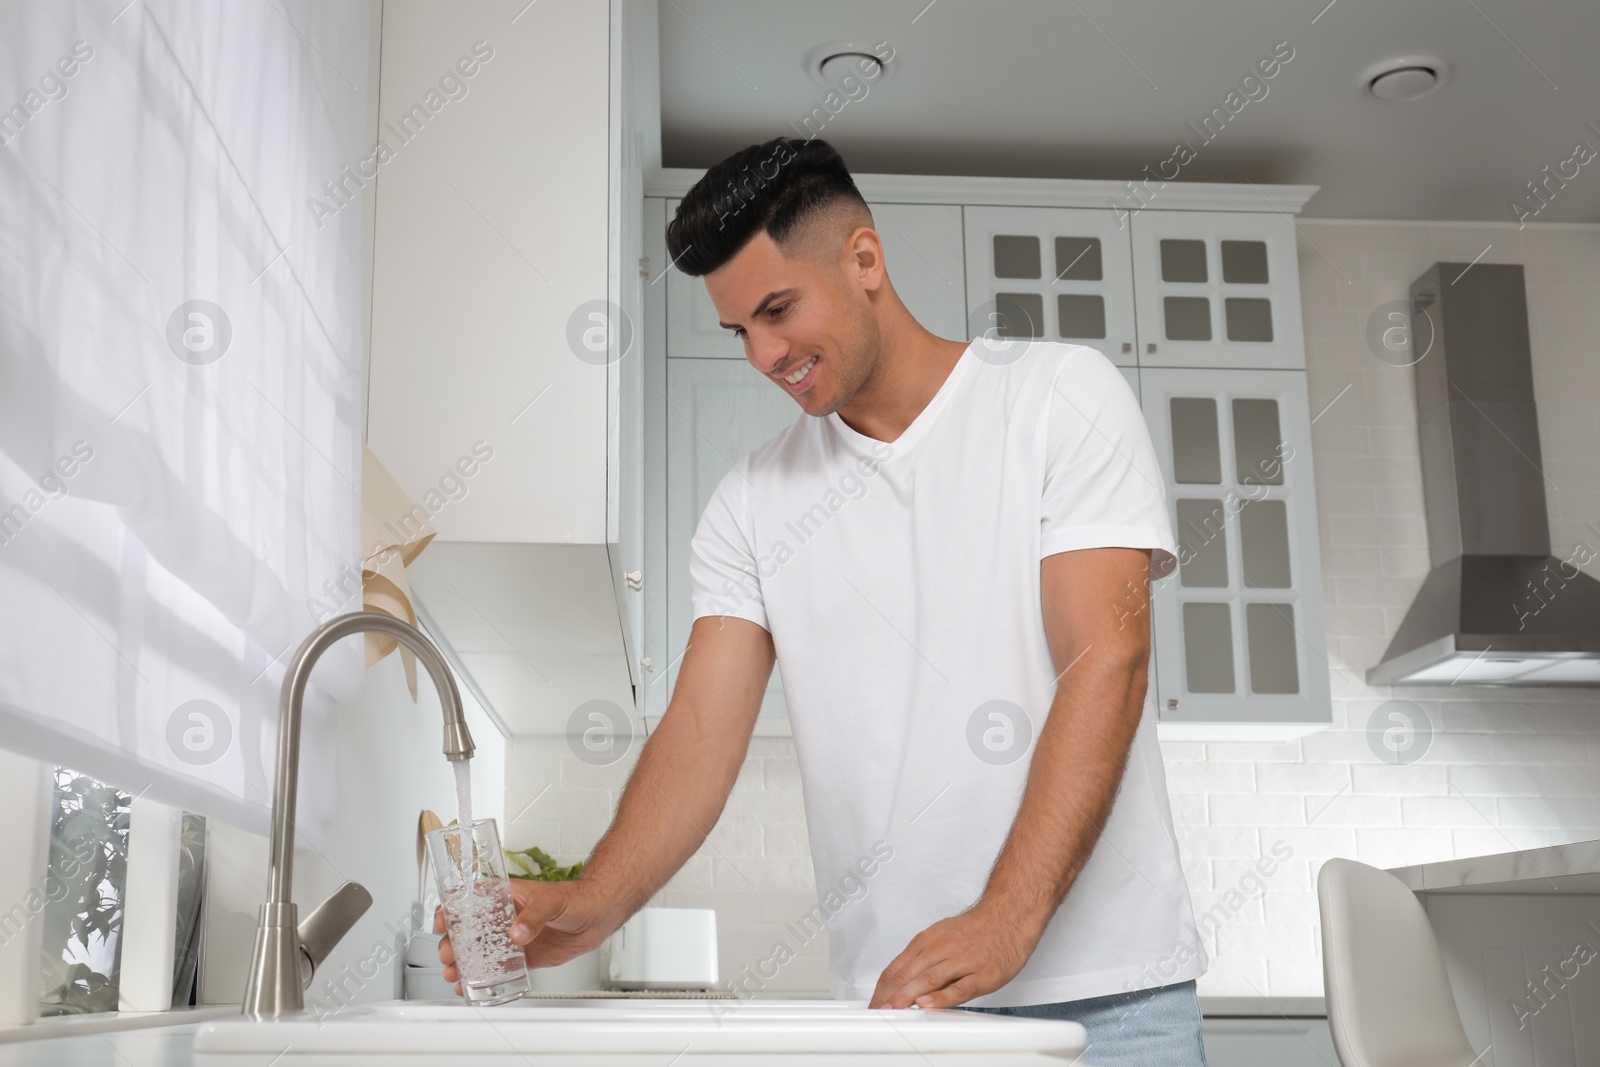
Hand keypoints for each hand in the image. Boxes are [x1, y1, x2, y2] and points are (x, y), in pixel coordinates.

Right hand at [435, 879, 616, 993]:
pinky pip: (498, 968)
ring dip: (463, 963)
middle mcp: (504, 917)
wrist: (597, 915)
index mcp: (506, 896)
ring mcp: (512, 937)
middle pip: (468, 930)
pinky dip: (483, 977)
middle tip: (448, 956)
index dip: (451, 909)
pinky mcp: (523, 956)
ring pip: (479, 951)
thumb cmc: (576, 898)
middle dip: (453, 943)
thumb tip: (517, 934)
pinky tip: (471, 986)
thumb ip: (534, 916)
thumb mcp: (552, 901)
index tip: (441, 921)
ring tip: (454, 974)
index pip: (470, 899)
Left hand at [868, 901, 1043, 1009]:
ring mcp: (962, 962)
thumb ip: (920, 959)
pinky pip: (960, 987)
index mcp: (927, 941)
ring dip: (907, 995)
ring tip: (894, 1009)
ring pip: (929, 979)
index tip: (874, 1004)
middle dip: (889, 995)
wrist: (1007, 917)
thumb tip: (898, 982)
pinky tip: (929, 1003)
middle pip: (908, 974)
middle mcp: (941, 949)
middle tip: (878, 1011)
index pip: (897, 968)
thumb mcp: (940, 937)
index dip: (882, 989)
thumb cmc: (974, 930)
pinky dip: (942, 996)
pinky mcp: (982, 974)